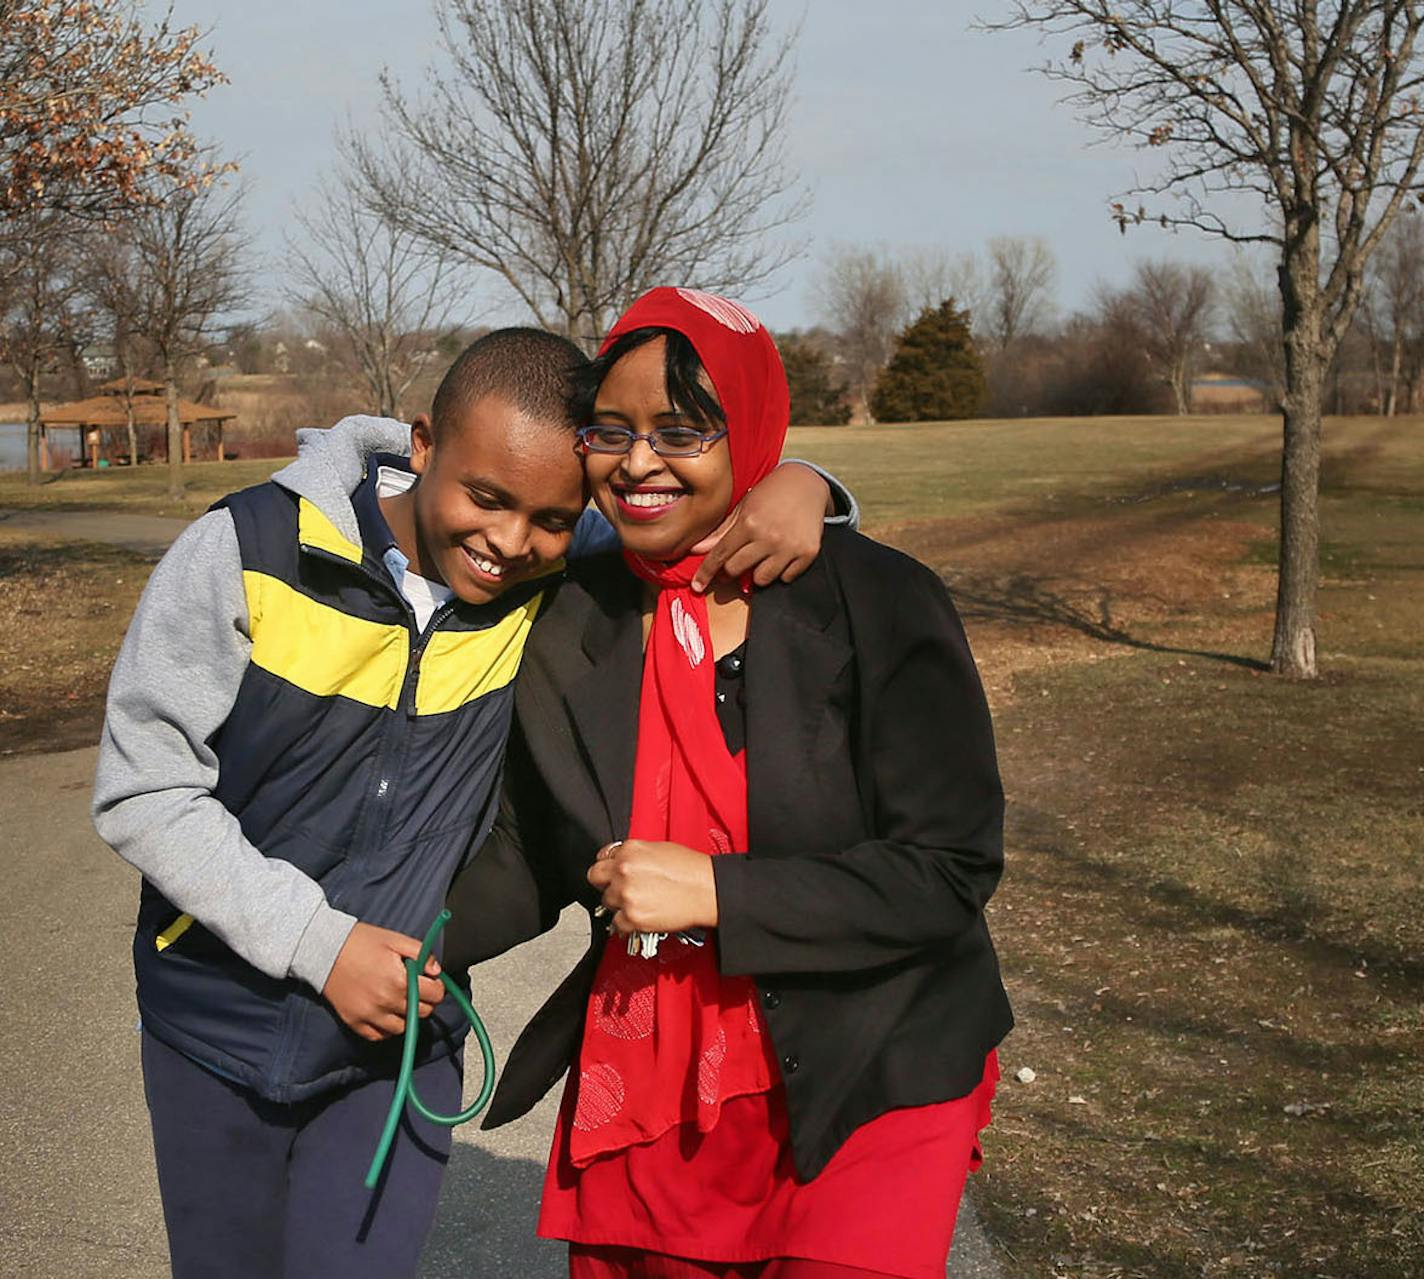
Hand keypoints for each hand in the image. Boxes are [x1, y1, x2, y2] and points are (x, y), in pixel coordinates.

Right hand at [322, 922, 444, 1041]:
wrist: (324, 950)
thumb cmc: (361, 942)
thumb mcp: (396, 939)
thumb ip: (421, 954)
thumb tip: (436, 971)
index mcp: (400, 981)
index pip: (435, 995)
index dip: (437, 986)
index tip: (430, 980)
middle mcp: (386, 1002)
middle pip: (422, 1012)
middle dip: (424, 1000)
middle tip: (415, 987)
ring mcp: (370, 1015)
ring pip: (402, 1027)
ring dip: (406, 1015)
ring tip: (399, 999)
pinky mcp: (355, 1022)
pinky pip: (379, 1036)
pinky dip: (386, 1028)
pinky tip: (384, 1012)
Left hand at [588, 840, 718, 935]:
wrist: (706, 890)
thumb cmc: (691, 869)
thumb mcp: (659, 848)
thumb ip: (634, 855)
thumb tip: (621, 862)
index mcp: (630, 850)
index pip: (601, 858)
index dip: (607, 867)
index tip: (611, 874)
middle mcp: (624, 870)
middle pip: (595, 879)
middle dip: (606, 884)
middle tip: (620, 889)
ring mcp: (626, 895)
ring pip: (606, 902)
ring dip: (618, 904)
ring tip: (638, 903)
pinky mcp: (632, 917)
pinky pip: (616, 923)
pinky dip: (625, 924)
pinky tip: (637, 918)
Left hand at [691, 461, 831, 591]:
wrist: (807, 484)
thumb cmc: (770, 494)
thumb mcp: (743, 508)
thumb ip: (720, 532)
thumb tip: (696, 551)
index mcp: (749, 523)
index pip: (720, 554)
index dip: (706, 572)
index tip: (697, 585)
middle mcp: (769, 537)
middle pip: (736, 570)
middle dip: (731, 570)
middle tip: (735, 563)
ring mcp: (789, 547)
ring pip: (761, 580)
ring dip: (757, 573)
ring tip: (762, 558)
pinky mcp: (808, 553)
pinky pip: (786, 578)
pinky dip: (781, 571)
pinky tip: (782, 555)